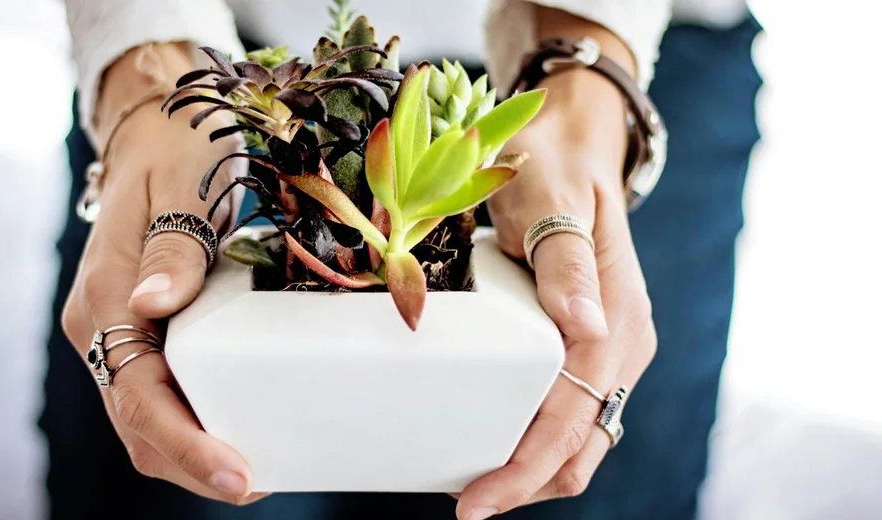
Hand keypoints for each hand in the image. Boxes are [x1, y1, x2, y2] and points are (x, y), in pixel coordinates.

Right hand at [60, 44, 263, 504]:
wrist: (155, 132)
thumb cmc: (175, 152)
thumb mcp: (181, 187)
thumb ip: (171, 248)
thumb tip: (153, 306)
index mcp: (104, 300)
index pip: (140, 397)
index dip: (189, 446)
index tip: (240, 477)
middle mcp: (102, 328)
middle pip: (139, 427)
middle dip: (194, 467)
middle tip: (260, 483)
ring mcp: (119, 334)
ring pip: (146, 421)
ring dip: (195, 455)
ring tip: (259, 471)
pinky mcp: (143, 334)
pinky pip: (162, 395)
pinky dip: (196, 425)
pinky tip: (241, 428)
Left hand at [454, 64, 657, 519]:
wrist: (572, 146)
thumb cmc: (553, 165)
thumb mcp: (549, 197)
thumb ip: (564, 258)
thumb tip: (585, 327)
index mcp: (616, 318)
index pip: (573, 416)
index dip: (526, 466)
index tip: (477, 500)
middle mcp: (621, 343)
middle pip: (581, 445)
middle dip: (527, 483)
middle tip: (466, 504)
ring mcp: (609, 348)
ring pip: (579, 438)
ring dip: (533, 470)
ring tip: (474, 486)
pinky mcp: (589, 347)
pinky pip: (569, 412)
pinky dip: (537, 442)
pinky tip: (494, 444)